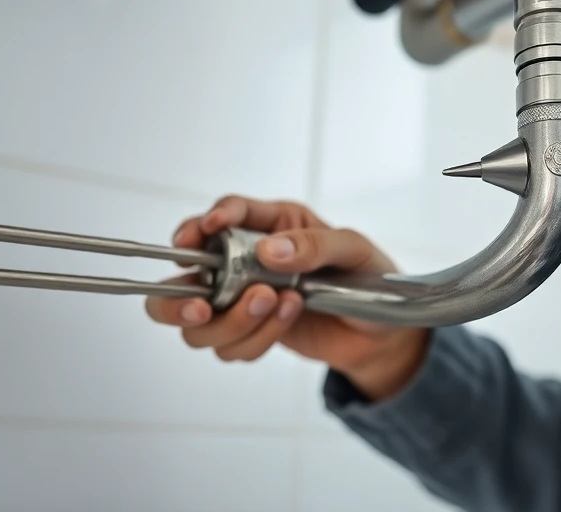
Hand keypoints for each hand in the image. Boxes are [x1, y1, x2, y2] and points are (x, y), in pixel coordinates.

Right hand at [144, 197, 428, 401]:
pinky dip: (255, 339)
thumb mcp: (353, 249)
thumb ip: (314, 244)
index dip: (204, 221)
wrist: (382, 332)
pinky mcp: (250, 333)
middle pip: (182, 277)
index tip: (208, 230)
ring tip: (274, 303)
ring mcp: (244, 300)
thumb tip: (270, 251)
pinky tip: (287, 320)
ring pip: (199, 323)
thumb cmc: (369, 277)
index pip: (224, 214)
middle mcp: (247, 260)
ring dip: (230, 320)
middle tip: (201, 305)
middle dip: (179, 296)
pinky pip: (228, 347)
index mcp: (272, 223)